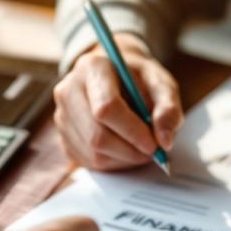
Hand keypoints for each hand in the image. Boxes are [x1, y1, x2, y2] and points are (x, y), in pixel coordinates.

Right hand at [53, 33, 183, 169]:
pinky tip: (124, 149)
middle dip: (129, 151)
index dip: (132, 132)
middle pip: (97, 135)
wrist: (116, 75)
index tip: (154, 144)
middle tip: (151, 151)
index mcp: (93, 68)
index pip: (106, 108)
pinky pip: (87, 161)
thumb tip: (164, 141)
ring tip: (140, 147)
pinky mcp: (62, 136)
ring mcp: (62, 114)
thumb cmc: (139, 79)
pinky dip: (113, 163)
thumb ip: (168, 109)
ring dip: (123, 159)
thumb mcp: (162, 84)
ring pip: (93, 152)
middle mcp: (69, 90)